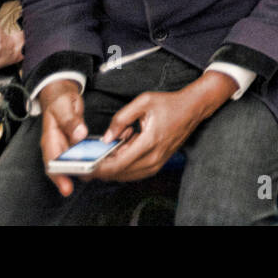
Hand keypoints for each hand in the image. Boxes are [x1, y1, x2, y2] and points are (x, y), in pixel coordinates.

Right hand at [39, 80, 87, 197]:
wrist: (60, 93)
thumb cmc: (59, 100)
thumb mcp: (64, 106)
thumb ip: (70, 121)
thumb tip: (79, 135)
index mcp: (49, 139)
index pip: (51, 162)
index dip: (58, 176)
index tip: (67, 187)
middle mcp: (56, 145)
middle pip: (61, 167)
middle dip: (72, 178)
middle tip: (89, 180)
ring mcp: (65, 145)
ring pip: (72, 163)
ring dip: (82, 169)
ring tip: (97, 173)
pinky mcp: (74, 144)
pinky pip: (80, 155)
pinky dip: (88, 159)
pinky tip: (100, 161)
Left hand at [94, 72, 238, 182]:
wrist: (192, 109)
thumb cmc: (169, 104)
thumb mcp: (143, 102)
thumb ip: (121, 118)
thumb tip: (107, 138)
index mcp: (149, 142)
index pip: (118, 164)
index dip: (99, 168)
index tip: (84, 167)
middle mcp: (154, 157)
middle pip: (120, 173)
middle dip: (101, 170)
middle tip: (85, 163)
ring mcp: (157, 163)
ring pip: (126, 175)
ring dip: (112, 167)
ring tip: (104, 152)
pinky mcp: (158, 163)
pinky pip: (135, 172)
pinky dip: (123, 166)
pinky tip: (119, 152)